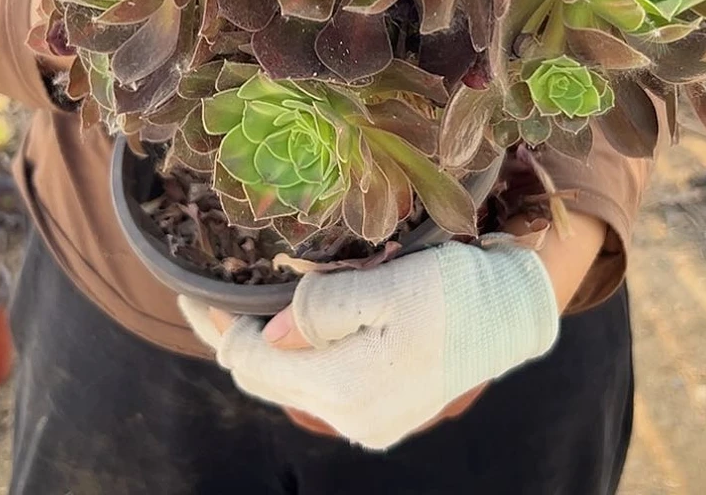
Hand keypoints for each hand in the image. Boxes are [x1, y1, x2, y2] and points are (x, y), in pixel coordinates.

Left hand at [179, 235, 558, 450]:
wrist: (513, 314)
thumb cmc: (454, 289)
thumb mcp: (388, 284)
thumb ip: (323, 308)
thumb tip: (270, 331)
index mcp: (345, 386)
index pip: (252, 363)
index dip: (218, 327)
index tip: (192, 292)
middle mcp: (351, 417)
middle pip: (266, 380)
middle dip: (232, 339)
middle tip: (205, 298)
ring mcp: (368, 421)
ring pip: (292, 385)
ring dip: (263, 349)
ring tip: (239, 308)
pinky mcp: (382, 413)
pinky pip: (319, 387)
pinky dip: (295, 359)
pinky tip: (287, 330)